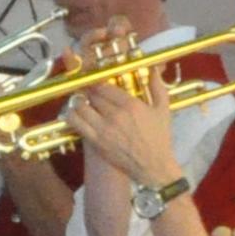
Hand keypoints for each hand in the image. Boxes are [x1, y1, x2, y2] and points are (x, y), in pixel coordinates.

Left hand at [63, 78, 178, 189]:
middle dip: (87, 90)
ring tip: (79, 100)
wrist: (153, 166)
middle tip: (84, 88)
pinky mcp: (96, 141)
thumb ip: (157, 87)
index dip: (95, 81)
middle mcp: (115, 115)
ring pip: (81, 107)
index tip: (93, 79)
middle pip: (92, 95)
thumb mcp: (163, 110)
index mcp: (131, 105)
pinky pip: (76, 123)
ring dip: (78, 101)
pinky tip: (73, 113)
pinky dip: (71, 115)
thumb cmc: (159, 138)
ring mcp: (104, 129)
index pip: (104, 86)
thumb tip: (153, 69)